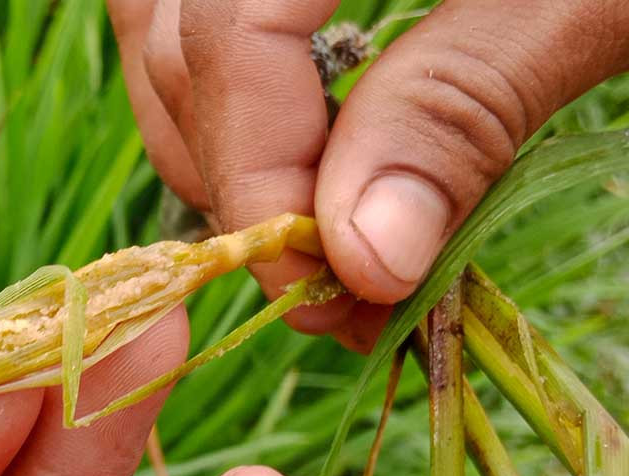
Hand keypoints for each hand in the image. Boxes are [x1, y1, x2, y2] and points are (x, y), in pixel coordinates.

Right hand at [108, 0, 628, 350]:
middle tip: (336, 284)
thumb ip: (464, 101)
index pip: (223, 33)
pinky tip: (309, 162)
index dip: (255, 174)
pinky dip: (242, 108)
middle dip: (243, 182)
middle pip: (176, 44)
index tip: (328, 284)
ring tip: (323, 237)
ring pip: (170, 41)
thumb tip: (367, 258)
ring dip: (229, 154)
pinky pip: (208, 32)